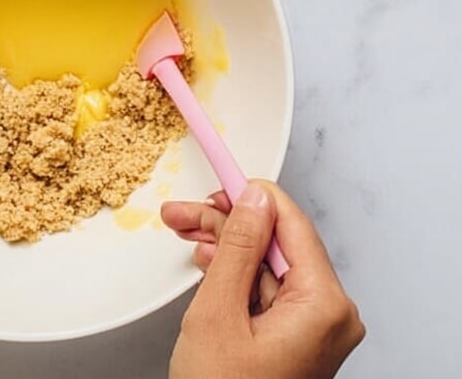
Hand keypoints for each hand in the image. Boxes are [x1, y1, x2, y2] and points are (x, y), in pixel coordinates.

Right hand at [161, 181, 364, 378]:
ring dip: (226, 245)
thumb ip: (239, 246)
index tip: (218, 175)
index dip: (247, 194)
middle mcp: (331, 315)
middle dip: (226, 223)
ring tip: (185, 233)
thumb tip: (253, 197)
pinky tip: (209, 263)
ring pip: (268, 262)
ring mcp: (317, 329)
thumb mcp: (220, 311)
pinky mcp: (300, 338)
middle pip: (276, 240)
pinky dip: (236, 275)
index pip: (289, 221)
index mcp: (324, 304)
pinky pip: (269, 289)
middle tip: (183, 212)